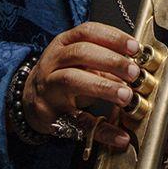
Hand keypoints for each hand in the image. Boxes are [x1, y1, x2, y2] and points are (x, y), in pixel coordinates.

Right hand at [21, 22, 139, 149]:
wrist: (29, 100)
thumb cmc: (63, 76)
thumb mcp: (81, 63)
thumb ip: (107, 64)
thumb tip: (138, 70)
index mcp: (64, 44)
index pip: (87, 32)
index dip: (113, 37)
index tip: (135, 48)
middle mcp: (54, 61)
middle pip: (80, 53)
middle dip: (111, 61)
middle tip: (134, 72)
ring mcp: (49, 87)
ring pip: (72, 80)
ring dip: (103, 87)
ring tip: (126, 96)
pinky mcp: (51, 114)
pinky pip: (78, 122)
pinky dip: (102, 130)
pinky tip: (120, 136)